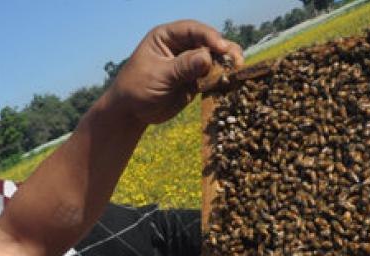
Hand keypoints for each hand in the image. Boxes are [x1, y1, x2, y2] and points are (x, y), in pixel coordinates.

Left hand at [107, 20, 243, 125]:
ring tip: (238, 71)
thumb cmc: (137, 89)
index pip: (192, 30)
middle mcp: (181, 46)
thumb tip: (208, 58)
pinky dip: (223, 79)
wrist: (131, 112)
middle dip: (223, 50)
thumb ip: (182, 67)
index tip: (221, 48)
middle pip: (208, 42)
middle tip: (236, 60)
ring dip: (227, 64)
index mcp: (167, 36)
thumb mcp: (158, 76)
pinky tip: (232, 83)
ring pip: (214, 59)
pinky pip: (213, 76)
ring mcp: (190, 63)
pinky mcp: (196, 80)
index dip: (209, 36)